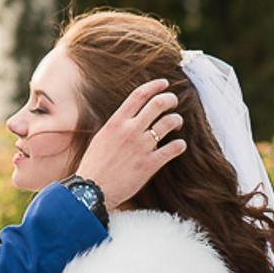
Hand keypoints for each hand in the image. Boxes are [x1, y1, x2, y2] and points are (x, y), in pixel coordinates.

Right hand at [76, 78, 187, 208]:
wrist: (93, 189)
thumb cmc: (96, 165)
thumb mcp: (102, 137)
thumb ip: (117, 126)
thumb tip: (129, 118)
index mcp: (116, 122)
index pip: (139, 95)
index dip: (155, 86)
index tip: (164, 83)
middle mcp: (130, 130)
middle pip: (158, 104)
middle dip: (170, 99)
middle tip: (174, 102)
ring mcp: (142, 146)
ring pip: (169, 123)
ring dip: (177, 120)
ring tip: (178, 122)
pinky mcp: (150, 164)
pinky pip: (173, 148)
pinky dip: (180, 145)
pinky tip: (180, 145)